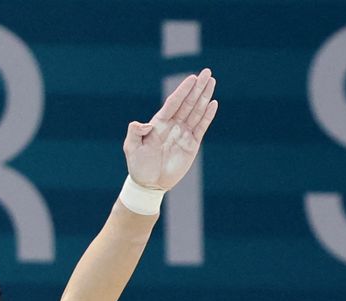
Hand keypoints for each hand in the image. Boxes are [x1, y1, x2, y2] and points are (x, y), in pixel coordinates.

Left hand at [123, 68, 217, 189]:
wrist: (149, 184)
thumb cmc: (138, 165)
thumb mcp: (131, 148)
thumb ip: (135, 133)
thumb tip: (143, 124)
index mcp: (159, 123)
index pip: (173, 103)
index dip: (182, 90)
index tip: (192, 78)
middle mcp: (173, 125)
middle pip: (188, 103)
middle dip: (197, 87)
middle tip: (208, 72)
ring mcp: (183, 133)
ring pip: (197, 111)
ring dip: (205, 97)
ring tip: (212, 82)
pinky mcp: (192, 144)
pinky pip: (201, 127)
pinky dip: (208, 115)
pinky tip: (213, 103)